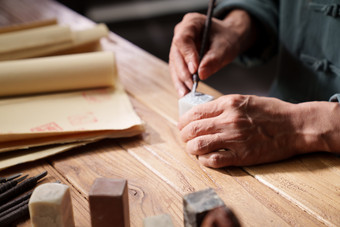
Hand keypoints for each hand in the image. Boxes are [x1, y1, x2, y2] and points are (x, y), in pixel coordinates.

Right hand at [169, 10, 256, 96]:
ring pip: (174, 64)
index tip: (194, 70)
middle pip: (176, 54)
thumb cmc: (227, 38)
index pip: (183, 39)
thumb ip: (214, 59)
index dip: (187, 55)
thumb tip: (201, 74)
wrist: (228, 39)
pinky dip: (181, 82)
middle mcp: (181, 33)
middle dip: (183, 72)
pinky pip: (177, 70)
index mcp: (191, 22)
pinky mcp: (180, 57)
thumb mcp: (225, 46)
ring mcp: (179, 46)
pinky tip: (184, 92)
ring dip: (180, 80)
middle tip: (192, 85)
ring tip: (186, 93)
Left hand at [178, 95, 333, 167]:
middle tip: (186, 139)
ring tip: (194, 149)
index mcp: (228, 104)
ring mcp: (234, 139)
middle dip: (184, 136)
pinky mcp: (242, 156)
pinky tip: (206, 158)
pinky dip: (204, 161)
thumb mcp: (245, 100)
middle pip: (192, 129)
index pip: (194, 113)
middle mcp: (228, 120)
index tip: (182, 126)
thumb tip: (203, 113)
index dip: (183, 121)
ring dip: (191, 149)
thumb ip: (224, 106)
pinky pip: (213, 160)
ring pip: (198, 146)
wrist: (296, 126)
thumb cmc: (272, 112)